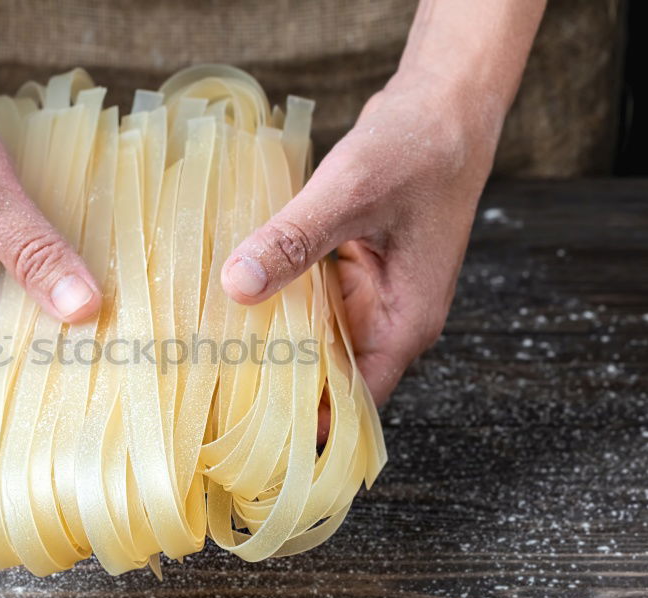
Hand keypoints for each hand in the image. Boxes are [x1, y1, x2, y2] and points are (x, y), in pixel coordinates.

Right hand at [0, 1, 100, 367]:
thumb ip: (33, 253)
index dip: (29, 371)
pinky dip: (46, 267)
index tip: (88, 370)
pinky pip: (15, 266)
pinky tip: (88, 268)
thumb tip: (81, 308)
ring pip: (11, 303)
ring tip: (111, 312)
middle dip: (49, 339)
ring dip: (53, 301)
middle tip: (113, 344)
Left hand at [220, 0, 544, 405]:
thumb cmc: (416, 151)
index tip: (250, 441)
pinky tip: (229, 307)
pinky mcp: (347, 274)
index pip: (355, 403)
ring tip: (207, 363)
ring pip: (311, 343)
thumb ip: (294, 240)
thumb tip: (238, 284)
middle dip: (275, 392)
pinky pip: (305, 306)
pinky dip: (275, 307)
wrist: (441, 107)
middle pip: (327, 379)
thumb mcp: (349, 194)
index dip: (307, 428)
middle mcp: (387, 320)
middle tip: (210, 403)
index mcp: (404, 323)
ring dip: (270, 348)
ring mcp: (367, 298)